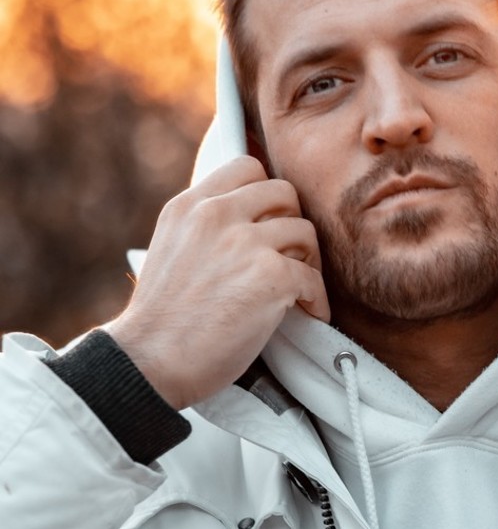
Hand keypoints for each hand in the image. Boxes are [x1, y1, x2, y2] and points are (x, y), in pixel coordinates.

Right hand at [106, 157, 329, 408]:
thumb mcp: (170, 249)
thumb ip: (204, 228)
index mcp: (189, 206)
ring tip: (298, 288)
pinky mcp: (270, 276)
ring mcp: (244, 243)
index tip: (271, 220)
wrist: (149, 361)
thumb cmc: (162, 320)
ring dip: (308, 261)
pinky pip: (314, 279)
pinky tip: (309, 314)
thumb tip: (249, 222)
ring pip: (305, 232)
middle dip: (293, 222)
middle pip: (284, 192)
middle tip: (291, 254)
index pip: (246, 167)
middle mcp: (216, 214)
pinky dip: (317, 300)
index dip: (268, 195)